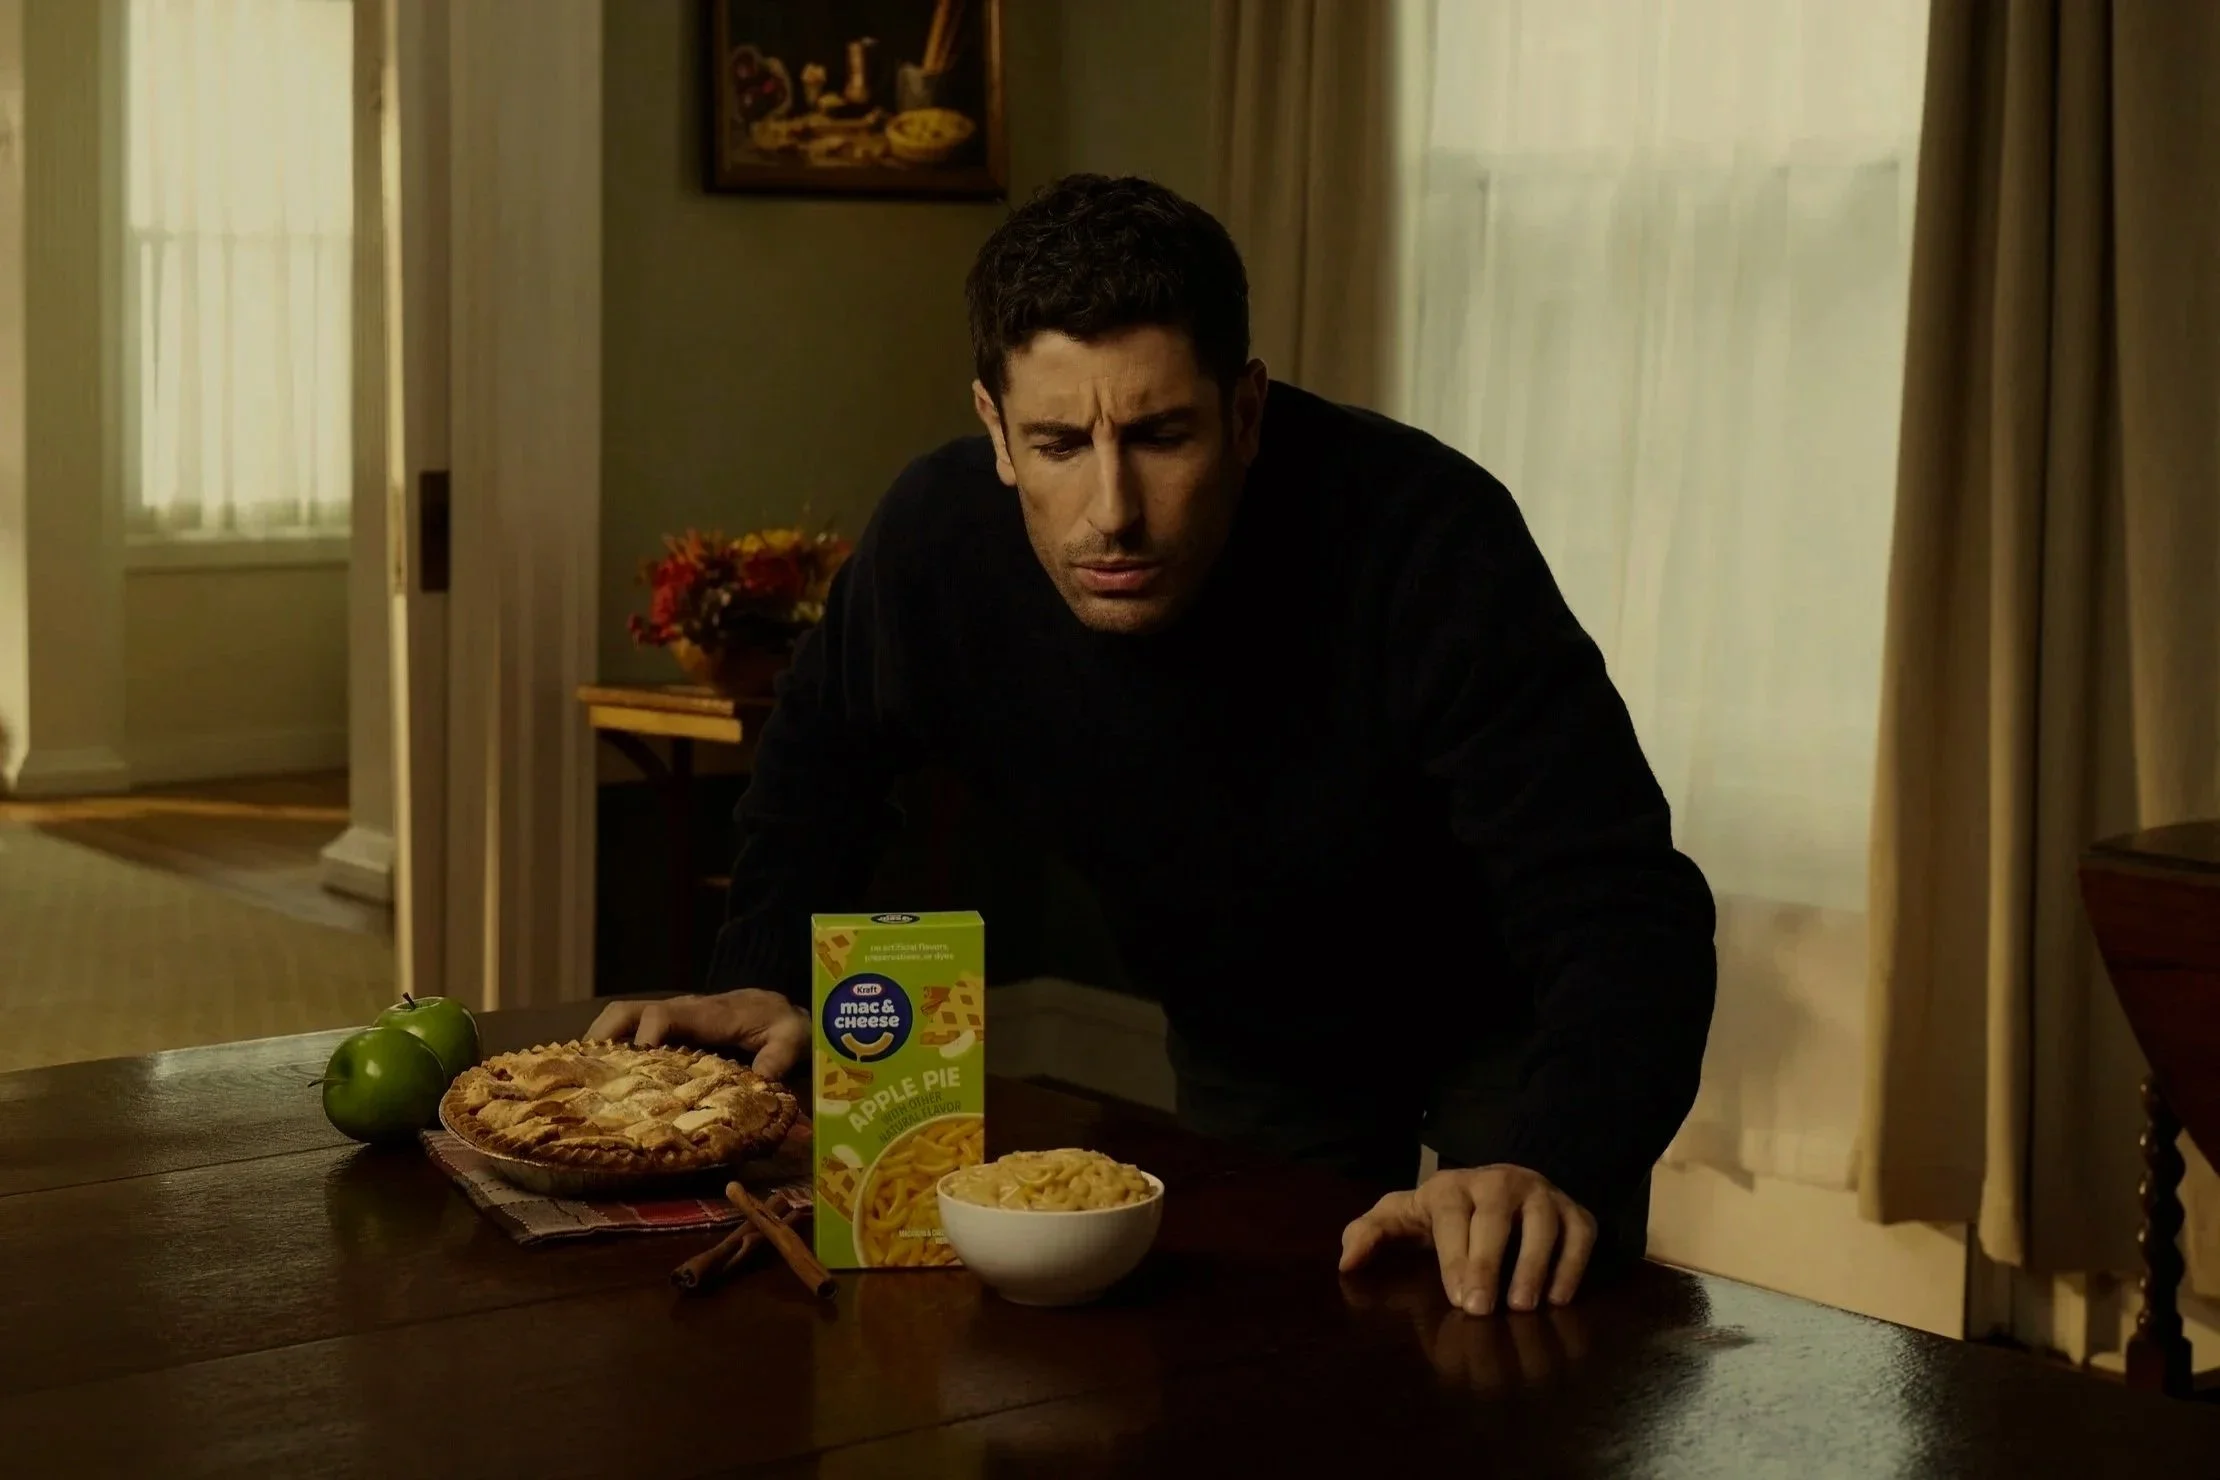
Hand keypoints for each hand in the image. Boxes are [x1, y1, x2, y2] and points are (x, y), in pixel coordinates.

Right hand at [584, 989, 809, 1080]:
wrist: (782, 1013)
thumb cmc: (785, 1027)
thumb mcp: (792, 1040)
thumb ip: (779, 1056)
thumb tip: (763, 1079)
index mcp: (709, 1014)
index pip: (666, 1014)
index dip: (646, 1032)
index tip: (636, 1060)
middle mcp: (682, 1012)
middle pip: (629, 1011)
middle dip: (603, 1035)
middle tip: (585, 1069)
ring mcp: (671, 1020)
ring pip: (623, 1019)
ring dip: (599, 1043)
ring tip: (580, 1077)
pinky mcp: (668, 1030)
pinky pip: (631, 1031)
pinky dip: (610, 1048)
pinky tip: (598, 1077)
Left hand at [1337, 1164, 1596, 1315]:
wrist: (1496, 1189)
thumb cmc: (1443, 1214)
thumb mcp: (1402, 1217)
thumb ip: (1370, 1234)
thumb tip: (1345, 1262)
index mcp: (1452, 1185)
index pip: (1453, 1215)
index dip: (1454, 1256)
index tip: (1457, 1299)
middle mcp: (1499, 1182)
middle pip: (1496, 1217)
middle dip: (1488, 1263)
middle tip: (1482, 1310)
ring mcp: (1541, 1194)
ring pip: (1543, 1221)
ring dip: (1535, 1264)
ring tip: (1523, 1307)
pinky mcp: (1574, 1210)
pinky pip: (1581, 1232)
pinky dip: (1574, 1263)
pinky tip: (1559, 1298)